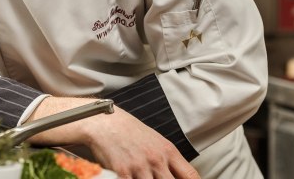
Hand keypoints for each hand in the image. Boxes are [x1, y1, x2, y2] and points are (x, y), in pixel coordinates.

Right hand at [27, 97, 199, 178]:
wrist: (101, 121)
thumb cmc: (125, 130)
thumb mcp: (153, 140)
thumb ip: (166, 158)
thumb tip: (176, 174)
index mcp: (168, 151)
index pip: (191, 176)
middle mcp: (157, 159)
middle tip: (156, 178)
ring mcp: (140, 167)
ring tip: (140, 176)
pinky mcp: (123, 172)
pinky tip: (129, 177)